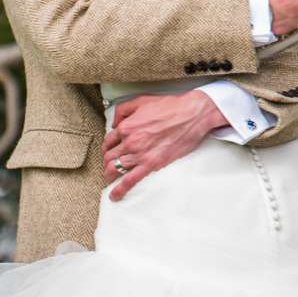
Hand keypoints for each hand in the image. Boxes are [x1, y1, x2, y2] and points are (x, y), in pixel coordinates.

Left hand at [105, 92, 227, 199]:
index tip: (109, 151)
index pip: (108, 141)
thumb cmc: (171, 107)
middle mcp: (130, 142)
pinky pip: (130, 181)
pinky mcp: (151, 165)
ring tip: (110, 179)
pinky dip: (120, 190)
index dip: (107, 147)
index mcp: (126, 126)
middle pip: (109, 156)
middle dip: (107, 162)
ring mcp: (139, 154)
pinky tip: (115, 195)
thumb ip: (124, 110)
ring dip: (110, 175)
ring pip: (115, 169)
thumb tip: (115, 121)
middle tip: (109, 165)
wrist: (190, 115)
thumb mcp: (142, 101)